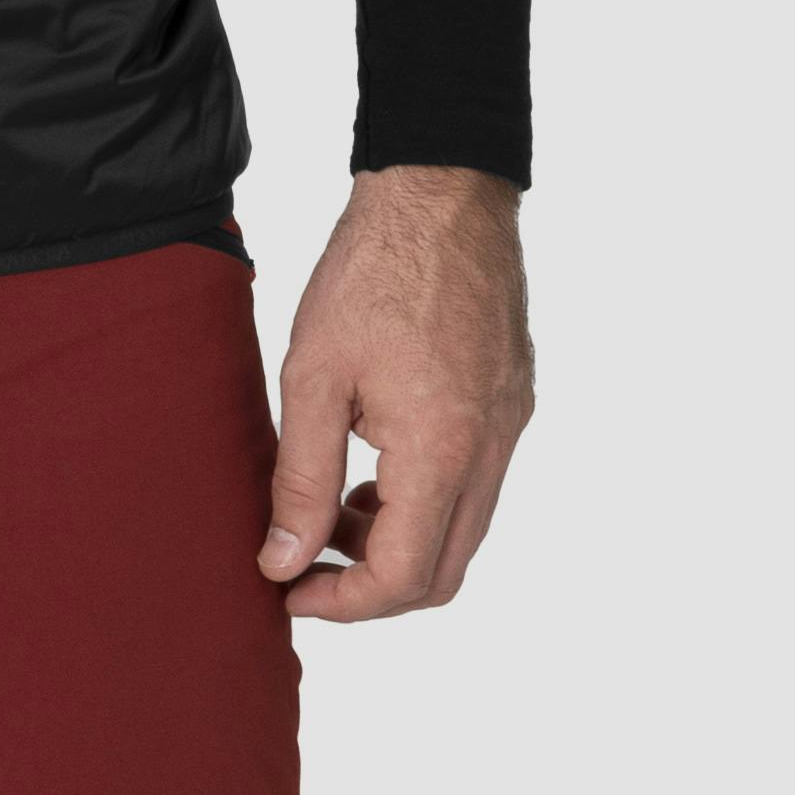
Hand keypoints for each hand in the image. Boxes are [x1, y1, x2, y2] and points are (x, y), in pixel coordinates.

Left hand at [259, 167, 534, 623]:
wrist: (442, 190)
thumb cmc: (371, 271)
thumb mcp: (313, 377)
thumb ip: (300, 478)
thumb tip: (282, 561)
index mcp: (442, 449)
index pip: (404, 576)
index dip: (342, 603)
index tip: (288, 589)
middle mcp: (491, 449)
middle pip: (444, 573)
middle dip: (373, 588)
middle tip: (306, 566)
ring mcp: (510, 426)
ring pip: (464, 532)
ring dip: (399, 543)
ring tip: (331, 510)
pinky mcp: (513, 402)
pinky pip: (477, 485)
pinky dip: (426, 501)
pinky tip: (373, 466)